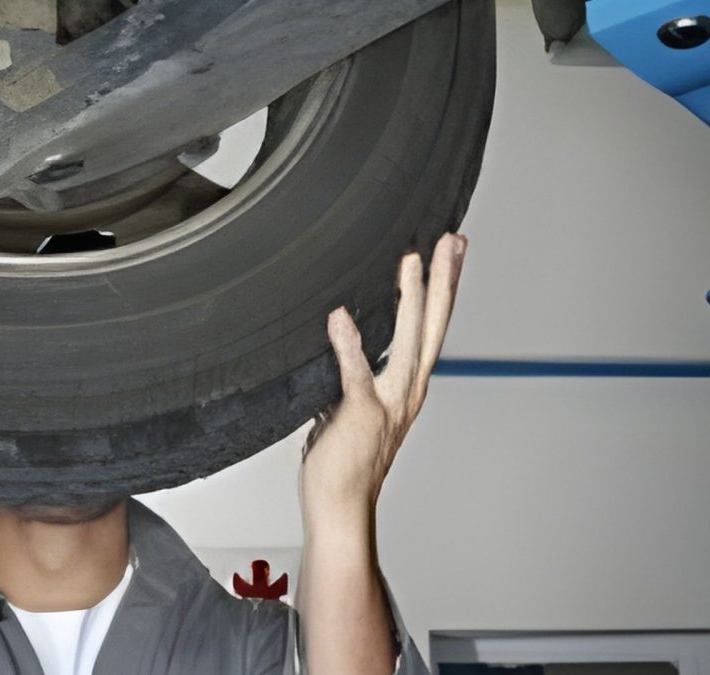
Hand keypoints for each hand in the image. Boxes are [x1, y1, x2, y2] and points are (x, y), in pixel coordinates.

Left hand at [301, 233, 466, 525]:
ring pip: (407, 342)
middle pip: (433, 326)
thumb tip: (340, 339)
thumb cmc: (345, 461)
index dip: (442, 289)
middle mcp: (406, 391)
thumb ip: (353, 372)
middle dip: (444, 281)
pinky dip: (349, 344)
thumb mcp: (352, 406)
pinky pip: (355, 373)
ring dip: (411, 299)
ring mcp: (386, 403)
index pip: (431, 328)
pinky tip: (341, 316)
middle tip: (451, 240)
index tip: (449, 251)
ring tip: (412, 260)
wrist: (341, 506)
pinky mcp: (359, 414)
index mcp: (407, 387)